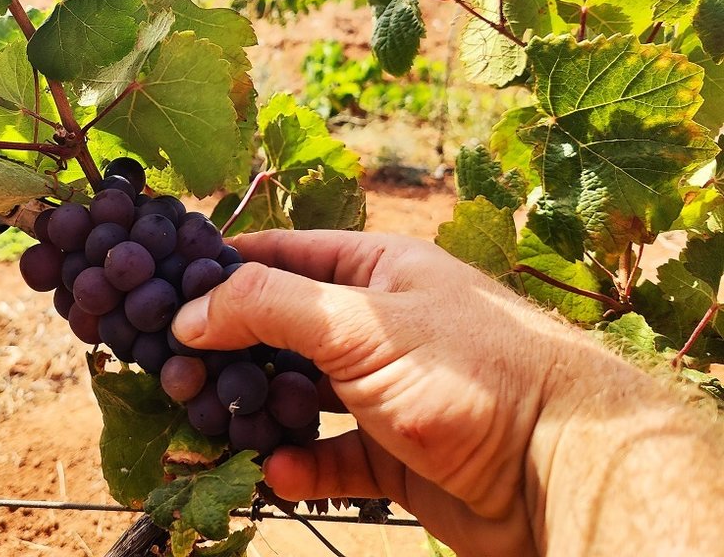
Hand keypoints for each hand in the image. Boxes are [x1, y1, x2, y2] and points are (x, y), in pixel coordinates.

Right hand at [171, 230, 572, 555]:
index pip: (283, 256)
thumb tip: (188, 311)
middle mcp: (377, 325)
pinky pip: (328, 455)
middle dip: (231, 352)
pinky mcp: (393, 452)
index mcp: (376, 271)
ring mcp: (385, 390)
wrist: (562, 469)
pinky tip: (278, 473)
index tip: (165, 288)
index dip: (224, 269)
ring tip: (214, 425)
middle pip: (283, 331)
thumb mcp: (360, 324)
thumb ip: (268, 308)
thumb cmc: (470, 372)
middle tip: (175, 373)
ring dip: (257, 412)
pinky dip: (299, 466)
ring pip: (299, 396)